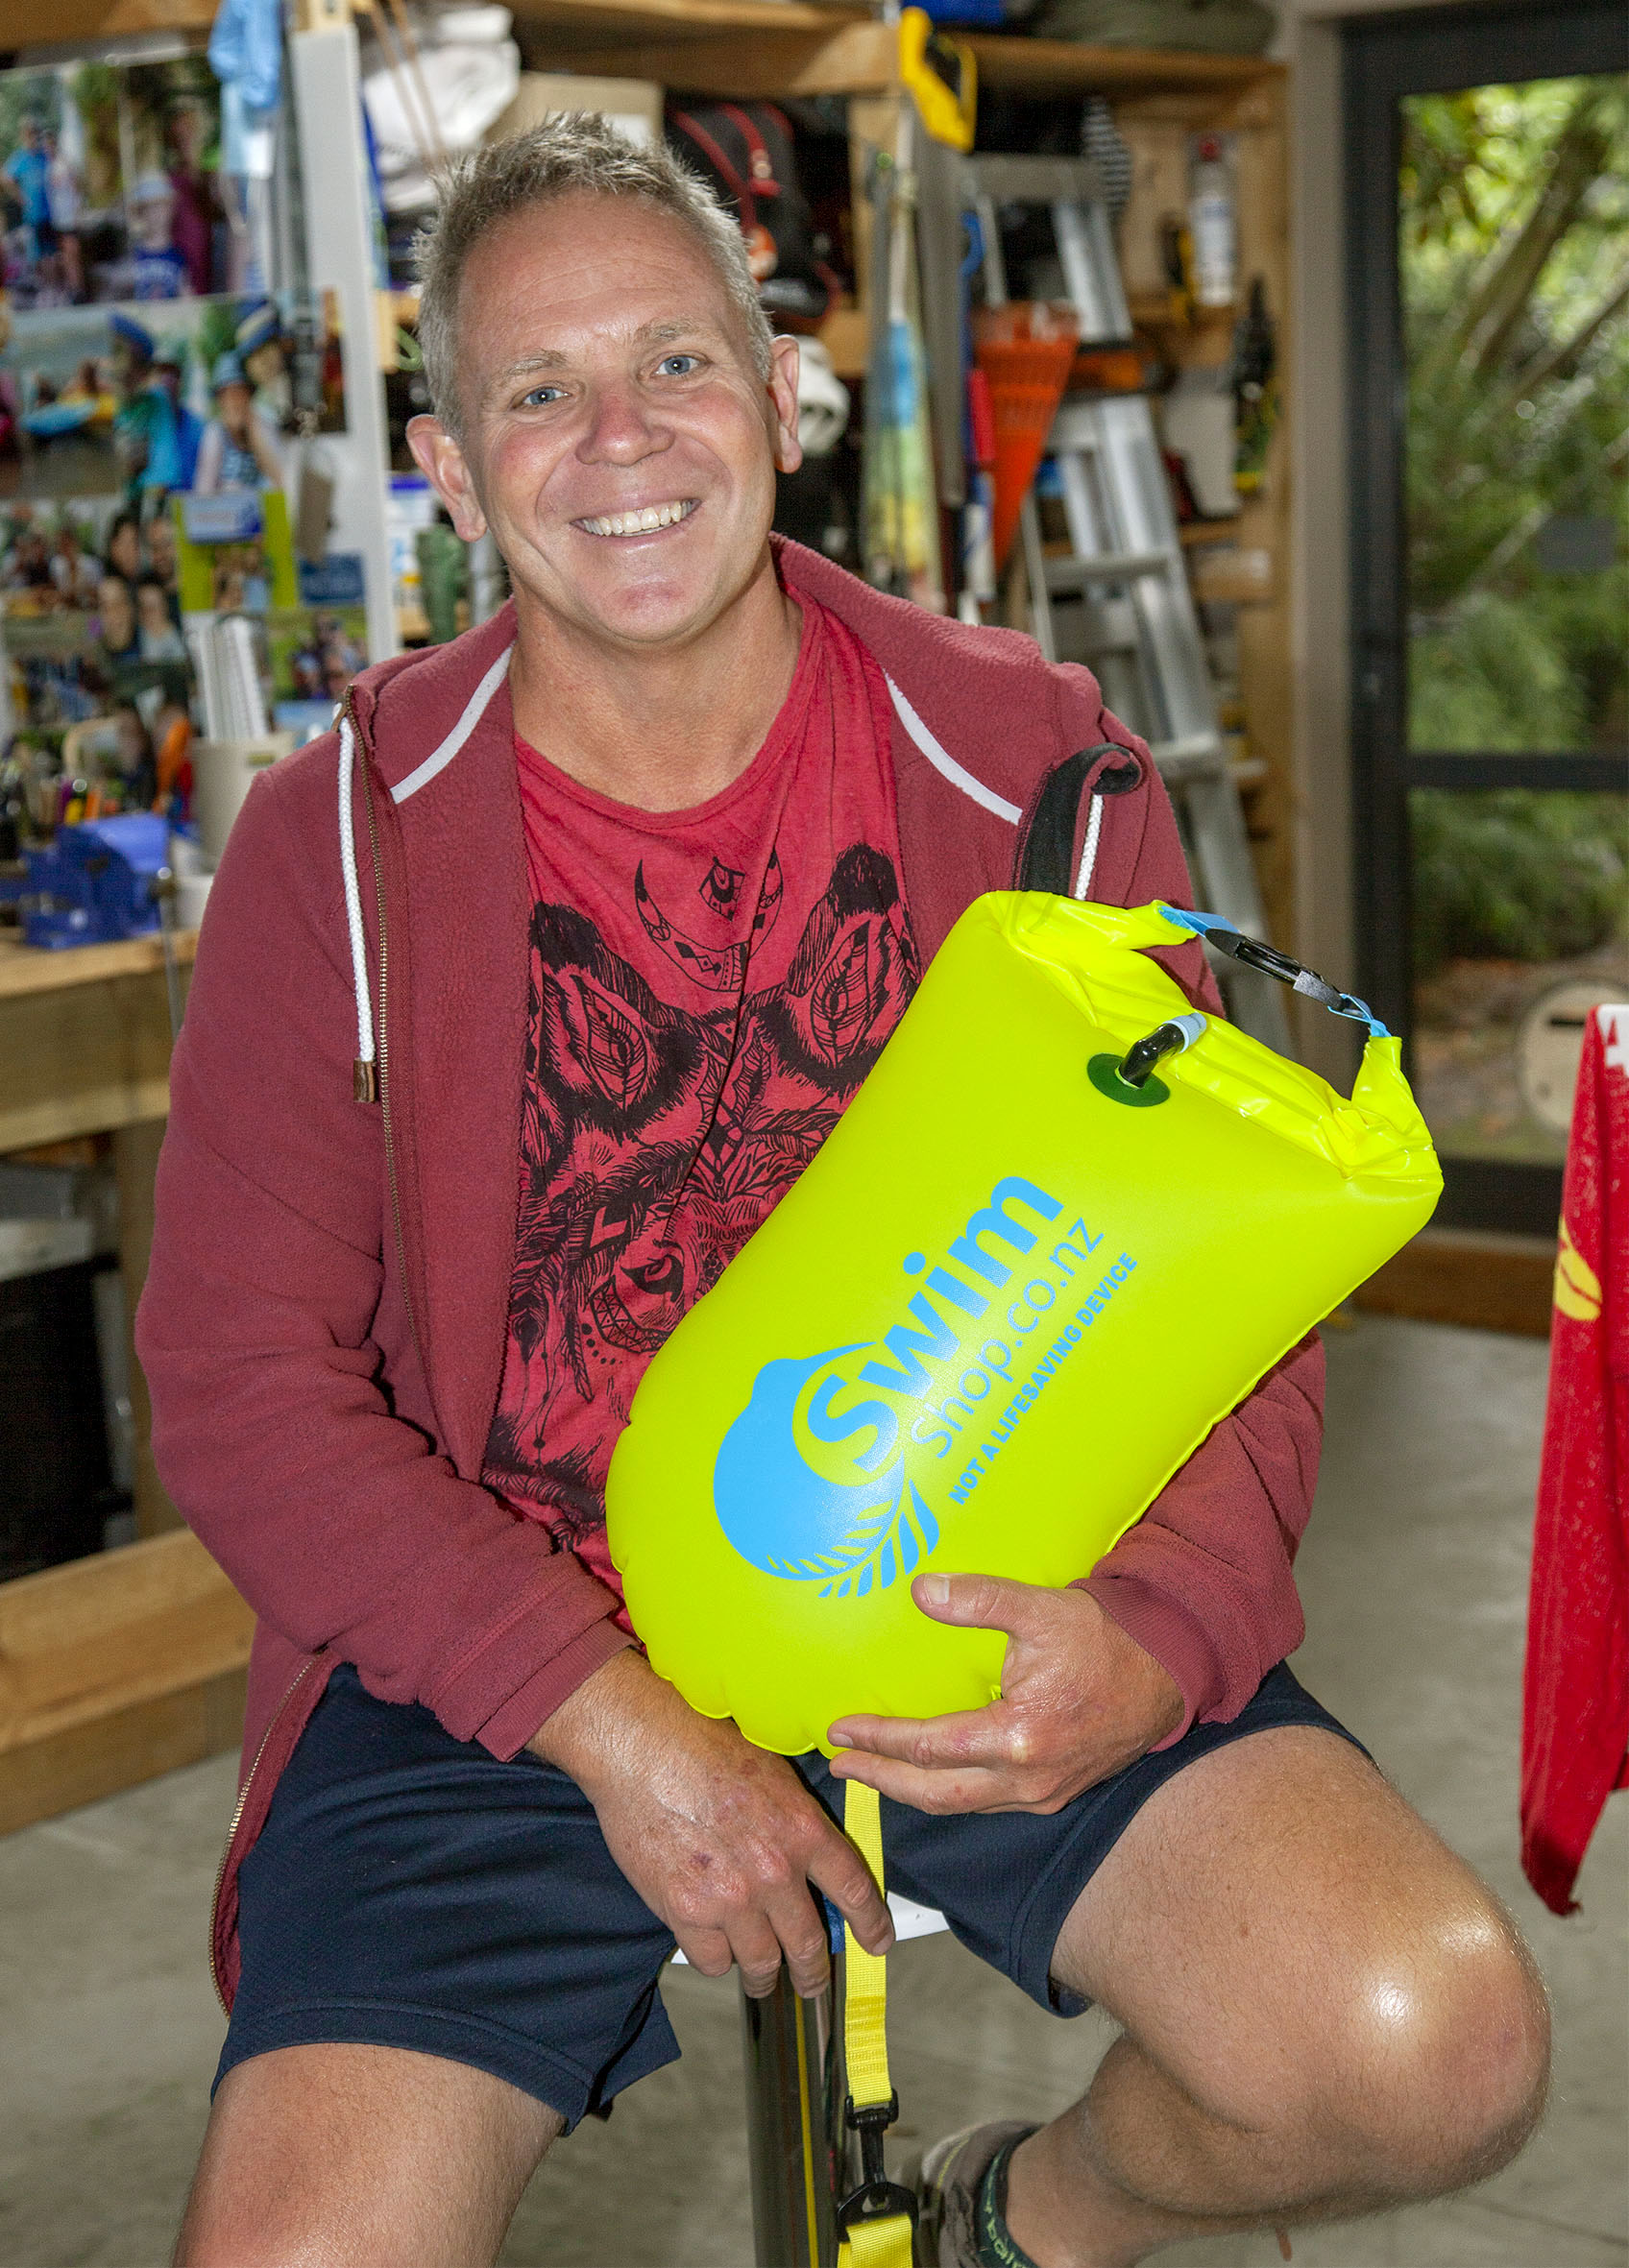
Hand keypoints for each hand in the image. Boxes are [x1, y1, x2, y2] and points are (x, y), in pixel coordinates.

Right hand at [531, 1649, 893, 1996]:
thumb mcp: (773, 1773)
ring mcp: (731, 1898)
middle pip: (809, 1945)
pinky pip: (713, 1962)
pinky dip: (716, 1959)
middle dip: (814, 1973)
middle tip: (813, 1982)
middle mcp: (775, 1871)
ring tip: (761, 1978)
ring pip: (762, 1963)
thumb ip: (798, 1821)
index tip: (878, 1943)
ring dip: (764, 1975)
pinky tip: (713, 1944)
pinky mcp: (687, 1913)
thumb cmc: (703, 1747)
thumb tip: (815, 1859)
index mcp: (804, 1830)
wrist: (644, 1748)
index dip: (871, 1925)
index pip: (855, 1890)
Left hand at [828, 1574, 1183, 1814]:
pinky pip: (989, 1804)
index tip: (842, 1730)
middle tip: (842, 1765)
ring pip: (962, 1805)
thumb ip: (979, 1599)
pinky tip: (932, 1777)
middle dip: (883, 1780)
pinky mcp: (1054, 1793)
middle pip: (936, 1793)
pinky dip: (951, 1794)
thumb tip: (921, 1590)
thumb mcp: (1040, 1609)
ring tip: (874, 1773)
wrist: (1166, 1673)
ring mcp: (1043, 1792)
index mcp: (1019, 1736)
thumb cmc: (1105, 1641)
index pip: (930, 1747)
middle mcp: (1027, 1777)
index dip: (880, 1739)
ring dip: (912, 1791)